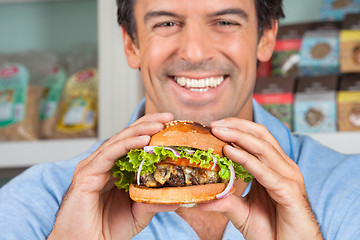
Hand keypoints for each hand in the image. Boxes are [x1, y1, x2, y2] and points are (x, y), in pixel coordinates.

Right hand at [48, 113, 177, 239]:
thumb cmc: (105, 231)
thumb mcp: (137, 214)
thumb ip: (153, 202)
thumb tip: (177, 197)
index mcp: (113, 170)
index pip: (132, 144)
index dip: (150, 132)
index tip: (170, 125)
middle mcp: (102, 164)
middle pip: (126, 137)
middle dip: (147, 124)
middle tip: (167, 117)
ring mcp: (93, 167)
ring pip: (118, 142)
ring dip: (139, 131)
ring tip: (159, 125)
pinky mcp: (86, 174)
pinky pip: (109, 155)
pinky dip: (126, 145)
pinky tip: (143, 140)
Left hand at [198, 118, 322, 239]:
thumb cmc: (272, 231)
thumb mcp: (242, 212)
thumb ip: (225, 202)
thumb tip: (200, 200)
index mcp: (274, 168)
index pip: (257, 138)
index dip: (237, 128)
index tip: (214, 126)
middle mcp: (284, 168)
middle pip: (261, 136)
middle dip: (236, 126)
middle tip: (214, 124)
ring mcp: (288, 177)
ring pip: (263, 148)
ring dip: (238, 136)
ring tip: (217, 131)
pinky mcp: (289, 191)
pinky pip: (264, 171)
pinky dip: (245, 159)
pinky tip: (229, 152)